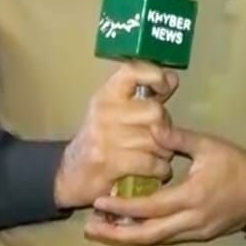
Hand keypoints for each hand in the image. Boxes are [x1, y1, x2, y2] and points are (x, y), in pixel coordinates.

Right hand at [53, 61, 179, 208]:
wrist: (73, 174)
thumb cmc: (102, 139)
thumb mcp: (118, 112)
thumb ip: (147, 96)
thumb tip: (172, 77)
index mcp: (107, 94)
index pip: (132, 71)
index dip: (154, 75)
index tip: (165, 87)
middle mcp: (105, 111)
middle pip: (155, 112)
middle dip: (166, 127)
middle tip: (161, 136)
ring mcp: (105, 137)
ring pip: (155, 141)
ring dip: (164, 151)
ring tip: (158, 154)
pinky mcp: (109, 163)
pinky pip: (150, 163)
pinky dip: (160, 168)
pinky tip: (157, 169)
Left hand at [85, 125, 245, 245]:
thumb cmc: (235, 164)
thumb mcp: (209, 145)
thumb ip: (179, 138)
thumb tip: (153, 127)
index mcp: (191, 196)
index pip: (149, 207)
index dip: (122, 208)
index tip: (99, 202)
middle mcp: (190, 220)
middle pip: (147, 235)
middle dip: (116, 234)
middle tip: (90, 228)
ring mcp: (195, 231)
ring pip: (156, 240)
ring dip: (128, 238)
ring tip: (104, 231)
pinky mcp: (199, 235)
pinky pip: (168, 238)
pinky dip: (147, 235)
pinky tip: (132, 229)